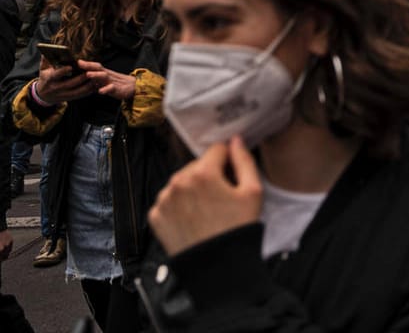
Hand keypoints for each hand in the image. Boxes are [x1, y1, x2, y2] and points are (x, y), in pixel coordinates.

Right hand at [32, 63, 97, 105]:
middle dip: (80, 78)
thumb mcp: (43, 69)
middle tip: (89, 71)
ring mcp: (63, 95)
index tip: (70, 66)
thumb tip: (47, 50)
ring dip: (87, 85)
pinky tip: (95, 85)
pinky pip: (80, 95)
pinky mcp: (69, 98)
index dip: (63, 71)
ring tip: (95, 77)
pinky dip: (88, 91)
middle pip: (69, 84)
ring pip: (77, 91)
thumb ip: (45, 60)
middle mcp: (56, 88)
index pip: (55, 75)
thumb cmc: (45, 78)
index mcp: (49, 80)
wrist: (43, 96)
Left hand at [78, 61, 137, 100]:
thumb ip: (96, 78)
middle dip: (89, 66)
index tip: (77, 61)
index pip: (95, 66)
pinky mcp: (118, 89)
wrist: (134, 87)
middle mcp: (107, 75)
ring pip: (104, 76)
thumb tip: (81, 77)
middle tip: (80, 64)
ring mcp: (112, 82)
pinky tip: (101, 91)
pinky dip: (106, 89)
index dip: (87, 63)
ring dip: (96, 75)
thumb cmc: (117, 84)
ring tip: (88, 74)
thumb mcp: (105, 80)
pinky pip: (111, 88)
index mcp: (104, 73)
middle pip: (98, 68)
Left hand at [148, 137, 264, 254]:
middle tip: (222, 198)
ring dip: (193, 190)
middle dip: (209, 176)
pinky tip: (193, 219)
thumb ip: (244, 160)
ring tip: (207, 211)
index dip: (228, 161)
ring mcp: (164, 200)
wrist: (216, 267)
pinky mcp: (155, 217)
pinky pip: (169, 201)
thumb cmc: (237, 229)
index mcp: (202, 173)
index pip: (216, 150)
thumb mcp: (252, 192)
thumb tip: (235, 141)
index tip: (233, 177)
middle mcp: (178, 183)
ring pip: (181, 183)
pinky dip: (180, 206)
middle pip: (197, 166)